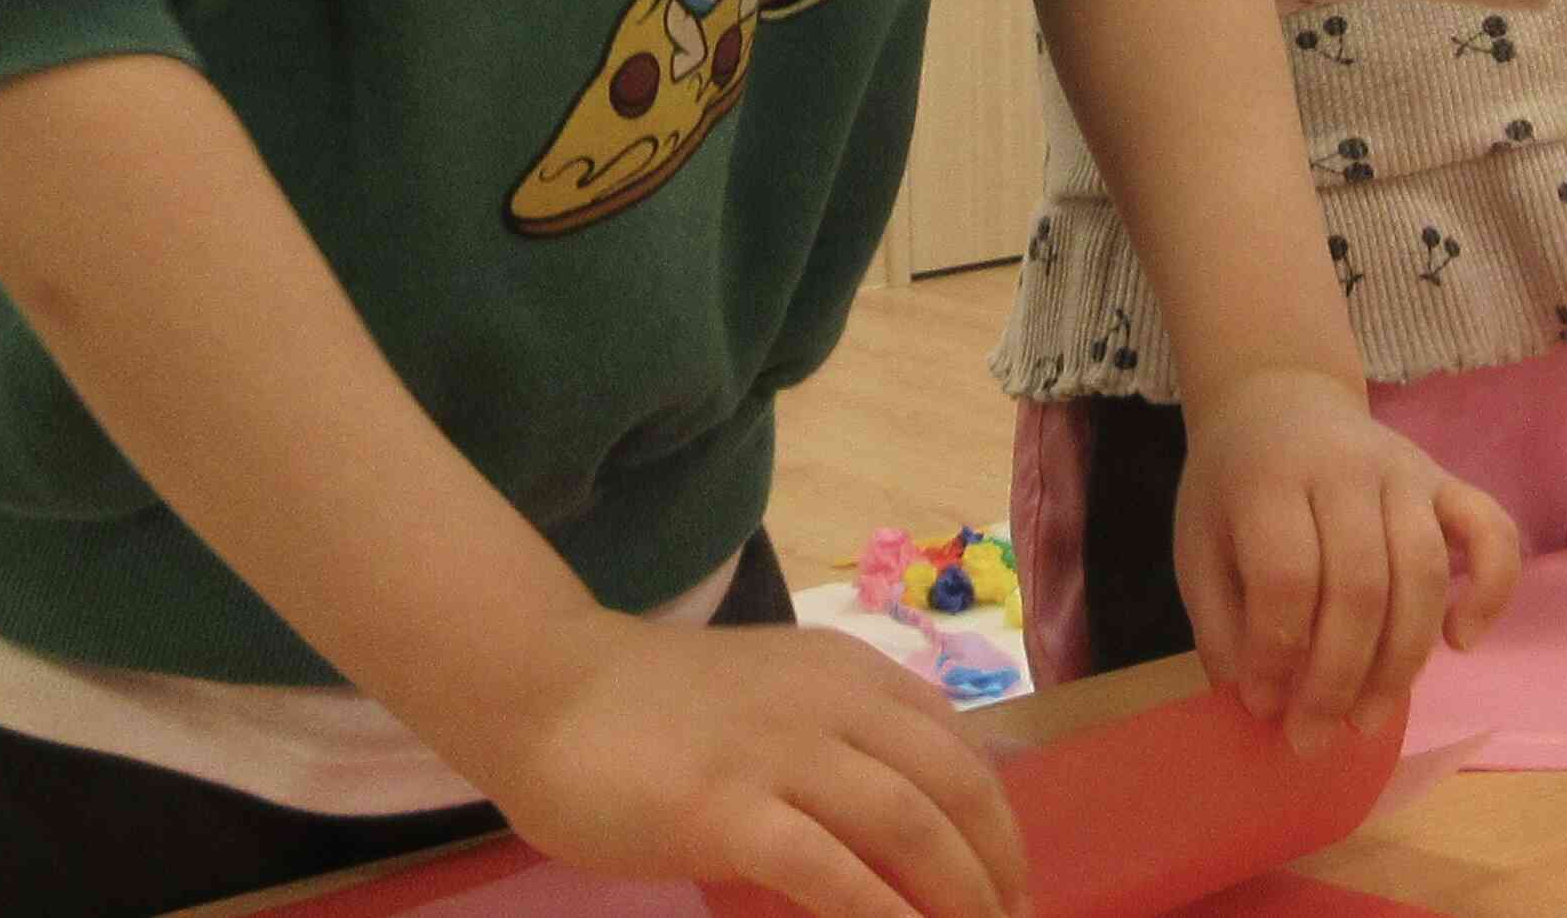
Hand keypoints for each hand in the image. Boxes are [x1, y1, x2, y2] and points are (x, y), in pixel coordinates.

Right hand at [478, 611, 1030, 917]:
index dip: (1000, 823)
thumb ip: (839, 736)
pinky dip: (880, 916)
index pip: (959, 746)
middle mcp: (833, 703)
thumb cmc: (657, 707)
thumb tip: (906, 818)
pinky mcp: (728, 810)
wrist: (552, 690)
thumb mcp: (777, 694)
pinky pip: (829, 871)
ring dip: (957, 896)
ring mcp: (782, 754)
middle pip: (953, 787)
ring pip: (907, 825)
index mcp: (850, 673)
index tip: (1013, 885)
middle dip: (997, 868)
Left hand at [1174, 369, 1518, 752]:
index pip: (1287, 574)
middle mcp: (1345, 468)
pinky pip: (1491, 530)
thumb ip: (1220, 624)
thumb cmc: (1233, 485)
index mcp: (1271, 478)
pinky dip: (1491, 589)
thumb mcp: (1197, 545)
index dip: (1277, 654)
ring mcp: (1405, 470)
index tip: (1262, 704)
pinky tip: (1460, 641)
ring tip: (1367, 719)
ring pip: (1423, 572)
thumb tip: (1262, 704)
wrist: (1278, 397)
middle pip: (1360, 584)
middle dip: (1338, 679)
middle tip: (1313, 737)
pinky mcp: (1445, 479)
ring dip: (1401, 661)